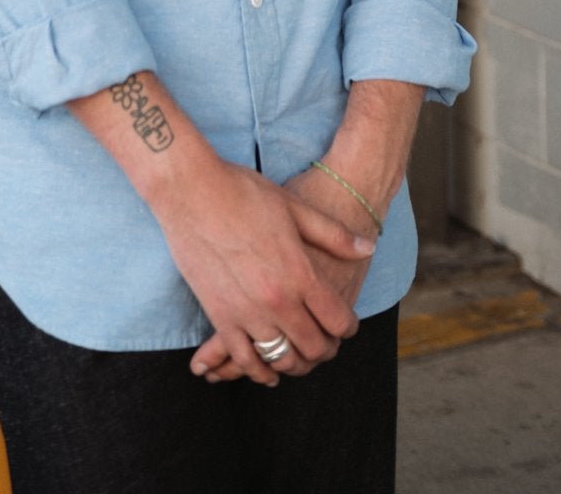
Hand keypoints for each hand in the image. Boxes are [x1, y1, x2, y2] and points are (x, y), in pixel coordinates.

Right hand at [148, 156, 373, 387]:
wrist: (191, 189)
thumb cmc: (243, 192)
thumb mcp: (295, 206)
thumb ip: (334, 234)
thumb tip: (368, 247)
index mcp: (300, 273)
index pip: (337, 320)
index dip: (347, 327)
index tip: (345, 325)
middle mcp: (277, 300)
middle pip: (314, 346)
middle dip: (326, 350)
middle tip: (327, 345)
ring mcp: (247, 311)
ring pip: (282, 359)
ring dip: (296, 364)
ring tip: (300, 357)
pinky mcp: (219, 315)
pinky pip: (244, 358)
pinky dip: (259, 371)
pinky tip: (266, 371)